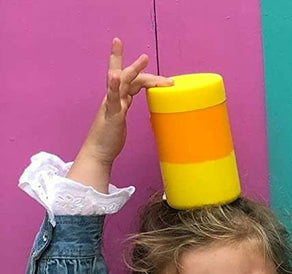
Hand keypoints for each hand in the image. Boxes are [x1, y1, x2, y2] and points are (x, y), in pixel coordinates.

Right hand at [67, 38, 172, 192]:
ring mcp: (112, 104)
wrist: (98, 151)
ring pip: (122, 82)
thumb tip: (133, 99)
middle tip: (145, 56)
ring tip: (143, 59)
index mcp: (118, 98)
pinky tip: (114, 77)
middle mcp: (114, 97)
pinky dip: (113, 86)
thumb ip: (125, 105)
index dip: (138, 69)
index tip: (146, 59)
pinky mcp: (111, 114)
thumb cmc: (110, 137)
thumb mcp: (120, 117)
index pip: (129, 79)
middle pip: (126, 76)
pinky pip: (112, 98)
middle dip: (135, 65)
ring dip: (133, 70)